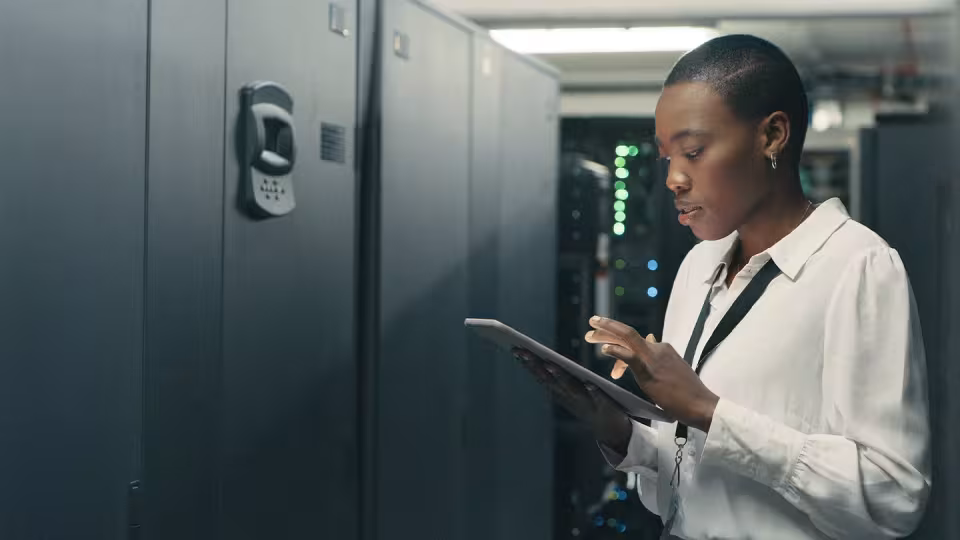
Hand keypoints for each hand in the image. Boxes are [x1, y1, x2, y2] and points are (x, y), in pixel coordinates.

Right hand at [513, 348, 631, 453]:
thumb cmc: (590, 406)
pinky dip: (594, 393)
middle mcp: (569, 399)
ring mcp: (586, 404)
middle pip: (551, 381)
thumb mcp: (571, 393)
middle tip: (523, 351)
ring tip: (549, 364)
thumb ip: (560, 379)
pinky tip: (590, 384)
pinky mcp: (605, 408)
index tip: (516, 349)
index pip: (542, 376)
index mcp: (561, 393)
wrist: (613, 432)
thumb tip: (545, 360)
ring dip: (559, 378)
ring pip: (570, 389)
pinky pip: (599, 400)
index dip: (529, 364)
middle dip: (536, 366)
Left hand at [585, 316, 719, 431]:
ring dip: (605, 335)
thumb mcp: (673, 367)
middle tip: (591, 323)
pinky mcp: (650, 371)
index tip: (605, 347)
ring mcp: (654, 359)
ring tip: (589, 336)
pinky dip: (617, 351)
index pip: (635, 341)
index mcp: (662, 348)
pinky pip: (631, 358)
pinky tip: (605, 349)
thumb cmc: (688, 391)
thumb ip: (660, 355)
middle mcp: (658, 348)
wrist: (701, 404)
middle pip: (628, 333)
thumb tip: (651, 339)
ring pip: (627, 339)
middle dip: (608, 327)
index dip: (618, 343)